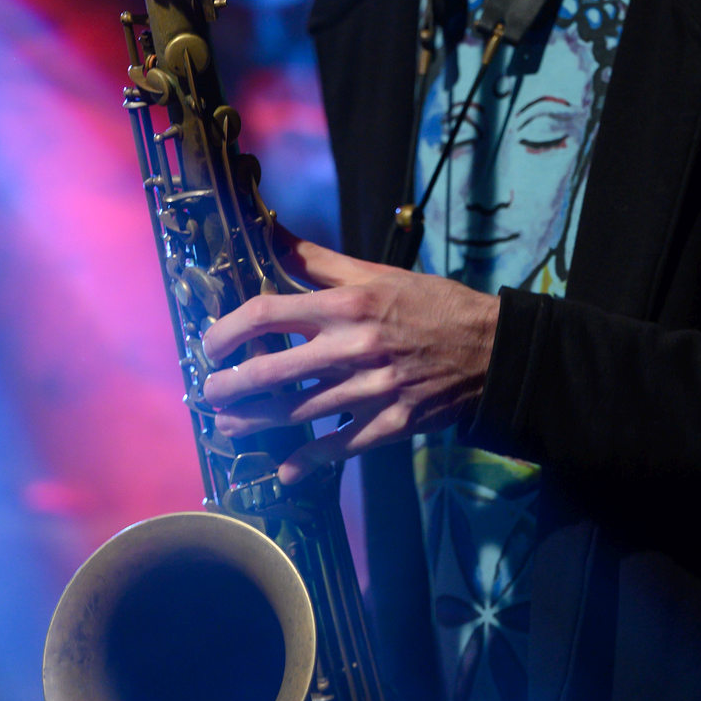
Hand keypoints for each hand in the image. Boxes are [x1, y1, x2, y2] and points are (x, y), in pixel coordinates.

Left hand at [202, 232, 498, 483]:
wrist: (491, 349)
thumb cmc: (430, 304)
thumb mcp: (376, 273)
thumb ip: (317, 260)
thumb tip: (269, 231)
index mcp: (347, 306)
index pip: (266, 313)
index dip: (227, 329)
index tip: (210, 343)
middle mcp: (353, 349)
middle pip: (270, 371)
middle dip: (228, 385)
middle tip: (208, 392)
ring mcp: (371, 392)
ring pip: (295, 414)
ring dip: (253, 423)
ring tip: (227, 425)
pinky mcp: (390, 425)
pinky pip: (339, 448)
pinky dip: (308, 462)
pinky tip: (284, 470)